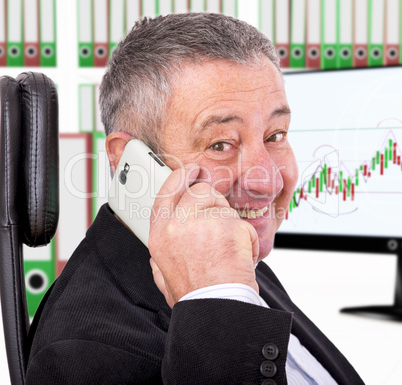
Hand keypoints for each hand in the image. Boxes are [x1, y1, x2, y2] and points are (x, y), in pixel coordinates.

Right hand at [148, 164, 258, 307]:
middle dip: (212, 198)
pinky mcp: (228, 226)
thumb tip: (155, 256)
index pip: (166, 192)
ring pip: (222, 205)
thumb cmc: (194, 295)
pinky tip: (240, 256)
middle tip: (219, 210)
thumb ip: (158, 262)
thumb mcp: (164, 278)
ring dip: (229, 222)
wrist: (217, 309)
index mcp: (160, 235)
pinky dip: (245, 239)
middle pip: (199, 191)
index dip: (178, 178)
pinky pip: (241, 222)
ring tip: (227, 248)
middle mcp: (176, 224)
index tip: (189, 170)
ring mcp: (202, 223)